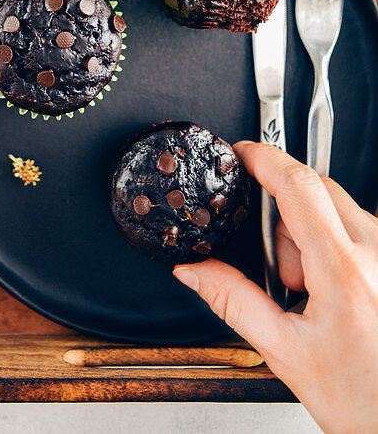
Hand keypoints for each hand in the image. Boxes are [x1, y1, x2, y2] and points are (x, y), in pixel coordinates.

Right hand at [174, 141, 377, 433]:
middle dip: (284, 218)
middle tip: (285, 273)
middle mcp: (377, 251)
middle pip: (317, 191)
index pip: (298, 185)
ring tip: (313, 295)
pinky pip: (356, 229)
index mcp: (346, 271)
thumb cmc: (365, 400)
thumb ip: (234, 303)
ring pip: (337, 211)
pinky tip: (335, 295)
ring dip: (312, 238)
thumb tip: (194, 271)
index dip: (264, 158)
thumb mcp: (287, 355)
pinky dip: (334, 249)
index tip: (241, 152)